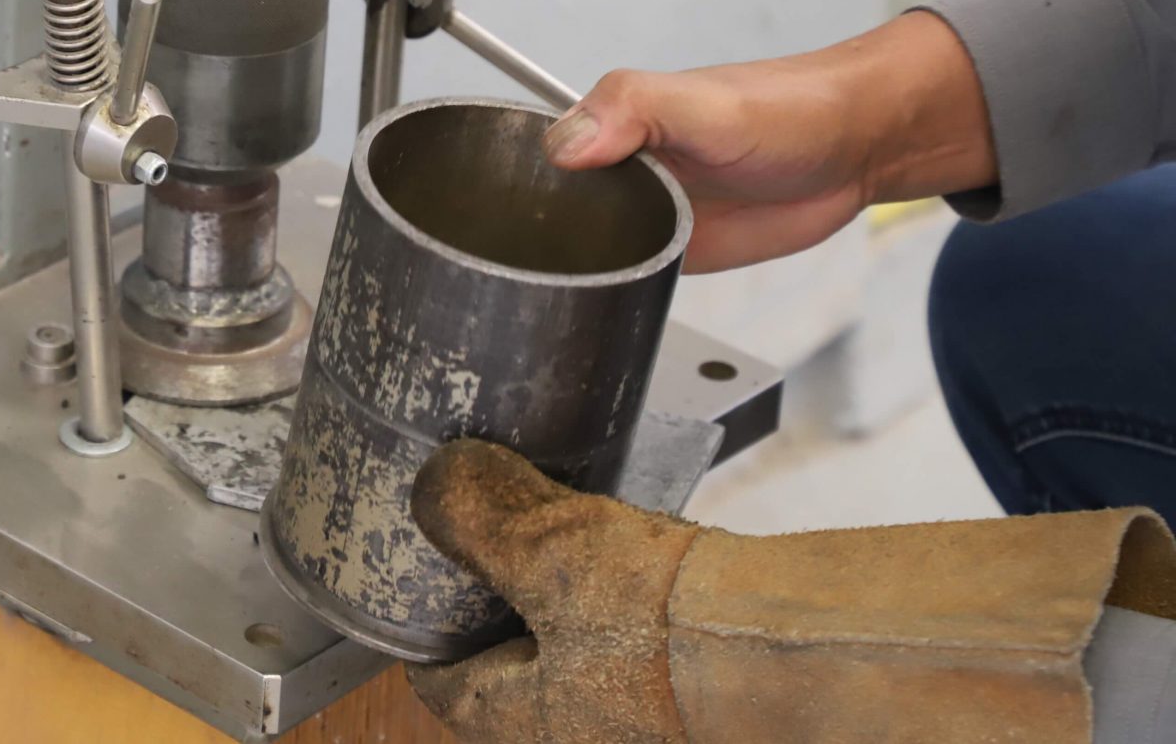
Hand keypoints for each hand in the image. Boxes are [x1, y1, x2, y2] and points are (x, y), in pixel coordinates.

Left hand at [406, 439, 1175, 743]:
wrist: (796, 650)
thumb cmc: (665, 628)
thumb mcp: (543, 550)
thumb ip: (477, 517)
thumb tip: (440, 485)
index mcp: (523, 720)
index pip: (444, 687)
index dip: (421, 633)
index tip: (408, 590)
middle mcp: (583, 730)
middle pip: (516, 665)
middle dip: (504, 606)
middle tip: (493, 544)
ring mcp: (644, 712)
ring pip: (582, 645)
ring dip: (574, 593)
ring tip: (568, 526)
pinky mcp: (703, 685)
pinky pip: (645, 633)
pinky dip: (636, 590)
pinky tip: (648, 546)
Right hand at [540, 12, 995, 271]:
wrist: (854, 149)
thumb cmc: (785, 107)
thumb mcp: (702, 101)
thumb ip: (633, 108)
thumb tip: (564, 146)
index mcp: (607, 125)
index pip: (530, 156)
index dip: (503, 186)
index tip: (487, 223)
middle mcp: (615, 170)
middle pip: (546, 212)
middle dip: (524, 241)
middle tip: (511, 276)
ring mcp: (642, 214)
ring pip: (581, 248)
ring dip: (563, 271)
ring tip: (534, 299)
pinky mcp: (672, 252)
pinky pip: (626, 273)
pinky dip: (607, 289)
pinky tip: (586, 305)